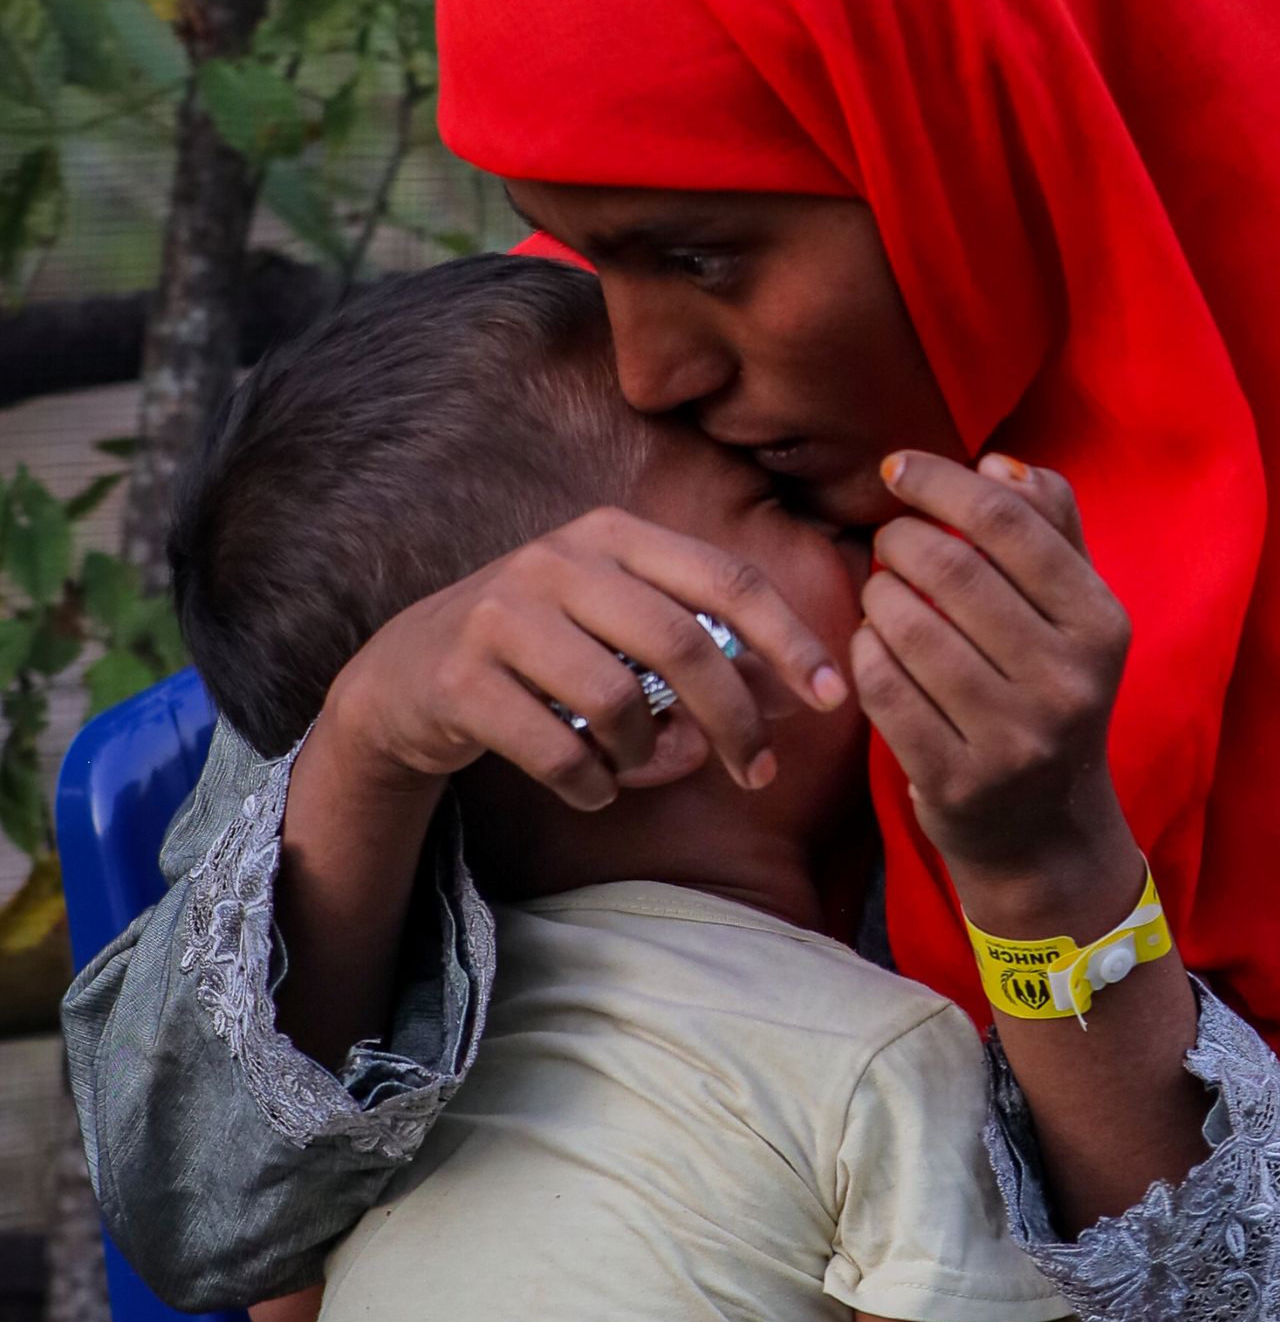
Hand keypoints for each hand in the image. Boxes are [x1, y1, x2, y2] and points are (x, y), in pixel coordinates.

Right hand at [322, 506, 848, 814]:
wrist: (403, 679)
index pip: (726, 578)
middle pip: (684, 644)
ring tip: (634, 765)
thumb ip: (700, 645)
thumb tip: (796, 692)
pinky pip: (562, 756)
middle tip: (756, 772)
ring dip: (647, 757)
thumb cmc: (540, 654)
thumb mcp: (616, 625)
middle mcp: (558, 560)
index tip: (833, 697)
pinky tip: (589, 785)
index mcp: (611, 535)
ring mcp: (503, 616)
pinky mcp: (462, 680)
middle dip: (735, 719)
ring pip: (621, 706)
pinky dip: (593, 786)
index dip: (789, 638)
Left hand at [850, 452, 1134, 912]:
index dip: (940, 482)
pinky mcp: (957, 782)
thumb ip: (1050, 527)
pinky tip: (872, 648)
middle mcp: (1067, 682)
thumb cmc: (1049, 693)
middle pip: (952, 568)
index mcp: (1101, 626)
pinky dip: (863, 654)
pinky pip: (883, 688)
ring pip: (908, 626)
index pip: (1010, 522)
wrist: (1045, 834)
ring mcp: (1013, 738)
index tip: (896, 469)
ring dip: (876, 596)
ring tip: (880, 594)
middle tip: (887, 542)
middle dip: (899, 539)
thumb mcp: (1074, 613)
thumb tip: (997, 463)